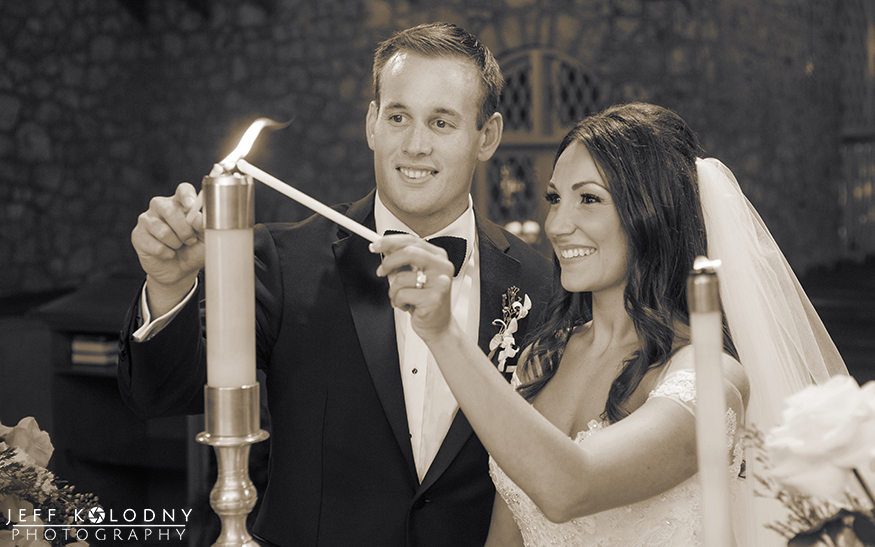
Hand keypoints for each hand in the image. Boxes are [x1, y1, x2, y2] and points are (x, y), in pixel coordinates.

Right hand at [131, 182, 204, 309]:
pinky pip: (154, 244)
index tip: (191, 206)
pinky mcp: (138, 235)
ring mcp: (147, 219)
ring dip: (176, 243)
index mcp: (181, 203)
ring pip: (162, 230)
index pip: (183, 190)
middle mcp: (162, 207)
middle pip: (171, 210)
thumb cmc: (193, 250)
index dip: (187, 196)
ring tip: (178, 246)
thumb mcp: (205, 239)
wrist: (179, 271)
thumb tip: (198, 218)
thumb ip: (204, 227)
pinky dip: (166, 253)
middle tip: (190, 240)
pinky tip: (168, 254)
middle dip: (184, 230)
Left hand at [372, 234, 455, 340]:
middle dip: (388, 262)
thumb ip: (403, 261)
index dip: (390, 241)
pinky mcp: (433, 298)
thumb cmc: (425, 300)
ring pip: (401, 277)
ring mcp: (440, 282)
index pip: (411, 240)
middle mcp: (442, 267)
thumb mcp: (414, 276)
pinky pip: (402, 294)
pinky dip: (398, 301)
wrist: (439, 325)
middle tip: (381, 271)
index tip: (375, 245)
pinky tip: (407, 305)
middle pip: (408, 252)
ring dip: (393, 290)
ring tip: (401, 297)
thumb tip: (385, 248)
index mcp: (438, 257)